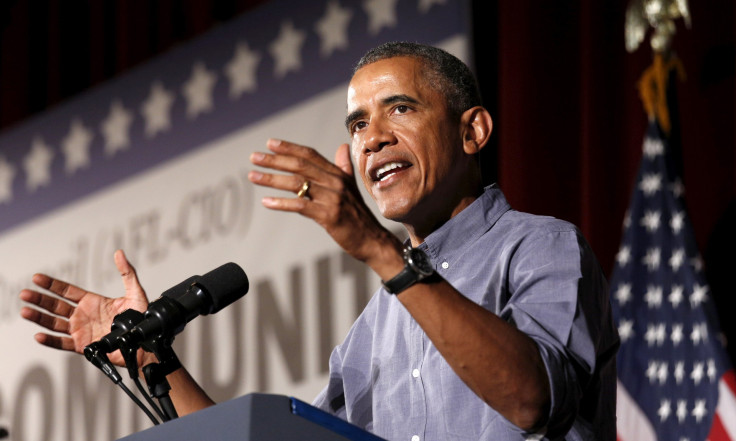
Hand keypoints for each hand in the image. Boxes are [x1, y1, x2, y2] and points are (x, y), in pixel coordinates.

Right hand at [19, 249, 149, 365]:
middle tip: (24, 294)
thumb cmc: (141, 319)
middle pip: (56, 306)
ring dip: (39, 318)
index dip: (52, 285)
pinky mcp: (83, 346)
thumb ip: (127, 273)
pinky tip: (39, 335)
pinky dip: (51, 341)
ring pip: (54, 324)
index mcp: (92, 302)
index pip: (67, 291)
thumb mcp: (135, 292)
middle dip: (40, 300)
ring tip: (25, 311)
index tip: (37, 278)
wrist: (145, 343)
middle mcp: (83, 315)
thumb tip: (119, 253)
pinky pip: (63, 343)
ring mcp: (82, 331)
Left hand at [248, 139, 402, 270]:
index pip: (310, 155)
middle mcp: (335, 183)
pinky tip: (266, 202)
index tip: (269, 143)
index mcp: (338, 174)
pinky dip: (282, 203)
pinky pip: (301, 206)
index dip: (289, 148)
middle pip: (300, 166)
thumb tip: (342, 147)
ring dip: (272, 179)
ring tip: (253, 176)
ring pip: (297, 183)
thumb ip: (343, 167)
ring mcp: (333, 198)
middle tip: (254, 157)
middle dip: (274, 160)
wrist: (372, 239)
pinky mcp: (329, 216)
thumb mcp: (351, 188)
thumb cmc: (358, 216)